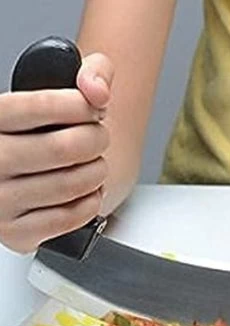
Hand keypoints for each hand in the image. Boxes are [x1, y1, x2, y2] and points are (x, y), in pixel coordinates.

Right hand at [0, 53, 113, 252]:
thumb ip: (89, 73)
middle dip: (97, 141)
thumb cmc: (45, 135)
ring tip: (95, 165)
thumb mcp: (59, 94)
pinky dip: (91, 203)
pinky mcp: (16, 233)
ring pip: (71, 185)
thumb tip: (98, 90)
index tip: (92, 110)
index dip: (82, 107)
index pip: (42, 105)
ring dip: (97, 173)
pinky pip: (69, 218)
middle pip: (65, 148)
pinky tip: (88, 192)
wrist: (25, 178)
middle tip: (99, 139)